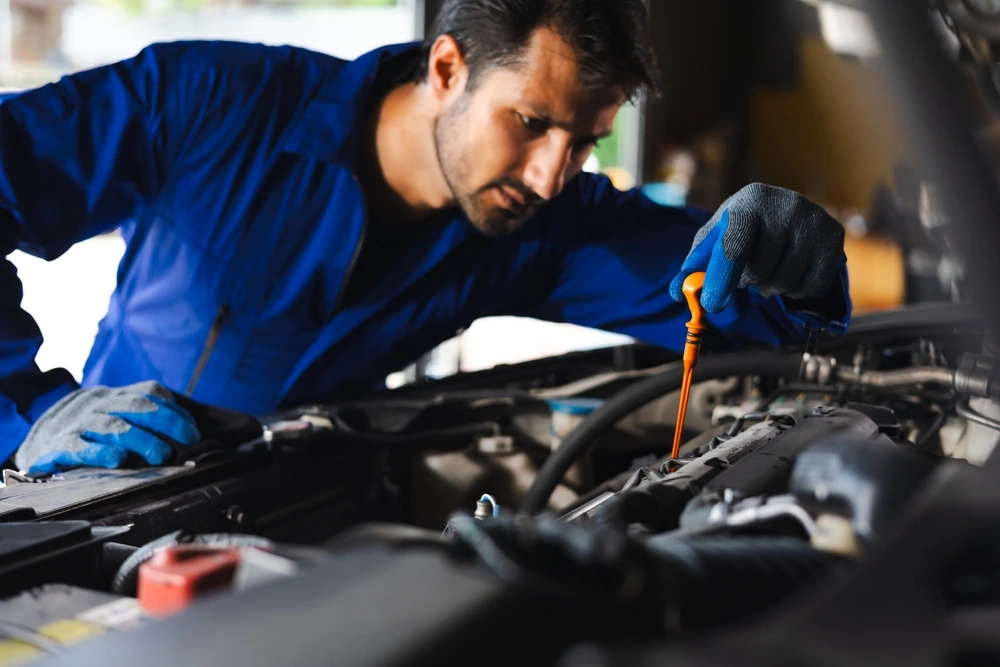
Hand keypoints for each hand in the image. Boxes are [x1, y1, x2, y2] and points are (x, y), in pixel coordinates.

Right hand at [14, 381, 200, 475]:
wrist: (43, 438)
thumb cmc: (94, 430)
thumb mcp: (120, 415)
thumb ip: (149, 419)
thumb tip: (190, 433)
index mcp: (118, 395)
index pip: (151, 393)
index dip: (175, 411)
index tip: (194, 432)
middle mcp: (100, 404)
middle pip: (137, 406)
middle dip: (166, 422)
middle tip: (188, 440)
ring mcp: (80, 423)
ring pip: (113, 426)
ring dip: (141, 440)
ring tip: (161, 454)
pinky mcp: (61, 445)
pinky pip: (81, 447)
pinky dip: (101, 452)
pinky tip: (118, 460)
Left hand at [670, 183, 845, 313]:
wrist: (782, 212)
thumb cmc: (740, 229)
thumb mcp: (714, 240)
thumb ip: (694, 266)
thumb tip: (676, 293)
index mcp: (749, 200)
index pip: (735, 244)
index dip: (722, 277)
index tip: (712, 304)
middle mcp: (785, 204)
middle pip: (760, 269)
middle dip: (747, 281)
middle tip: (746, 272)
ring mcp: (814, 219)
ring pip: (785, 280)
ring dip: (769, 288)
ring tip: (766, 271)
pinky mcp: (834, 237)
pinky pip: (811, 286)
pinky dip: (795, 291)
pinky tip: (788, 274)